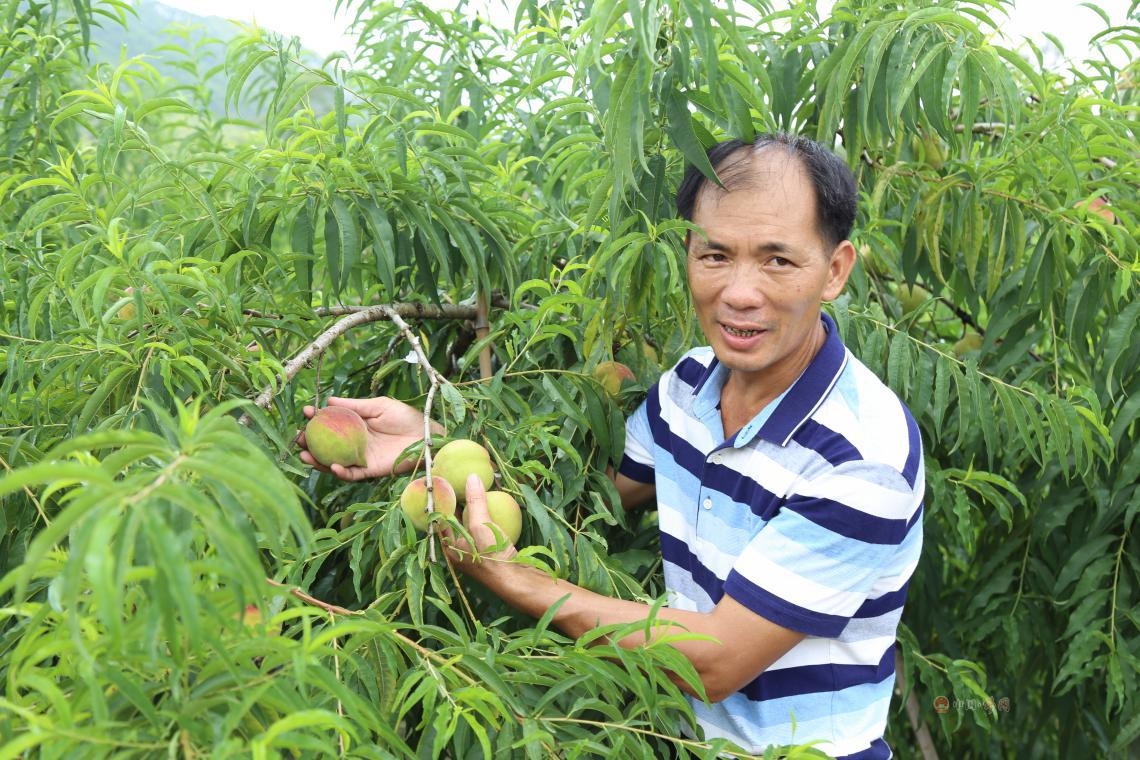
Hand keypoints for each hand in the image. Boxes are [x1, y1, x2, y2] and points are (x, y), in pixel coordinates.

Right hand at [299, 396, 440, 480]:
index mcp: (356, 426)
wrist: (427, 435)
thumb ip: (355, 406)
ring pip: (334, 462)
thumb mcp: (379, 406)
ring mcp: (361, 457)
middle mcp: (355, 443)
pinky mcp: (370, 470)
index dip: (317, 419)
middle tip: (298, 438)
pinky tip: (331, 465)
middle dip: (309, 443)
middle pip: (327, 446)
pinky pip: (352, 474)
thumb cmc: (406, 417)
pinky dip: (340, 472)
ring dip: (318, 461)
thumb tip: (329, 400)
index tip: (306, 412)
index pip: (331, 424)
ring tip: (304, 454)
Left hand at [444, 475, 517, 574]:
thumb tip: (471, 476)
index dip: (442, 498)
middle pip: (454, 518)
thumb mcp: (481, 526)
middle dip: (457, 499)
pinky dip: (483, 513)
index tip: (443, 479)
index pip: (440, 516)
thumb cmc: (493, 556)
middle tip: (459, 478)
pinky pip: (481, 526)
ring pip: (468, 521)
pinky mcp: (487, 547)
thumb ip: (476, 502)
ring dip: (471, 505)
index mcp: (449, 544)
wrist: (516, 579)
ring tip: (473, 485)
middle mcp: (458, 547)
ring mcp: (473, 548)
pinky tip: (489, 503)